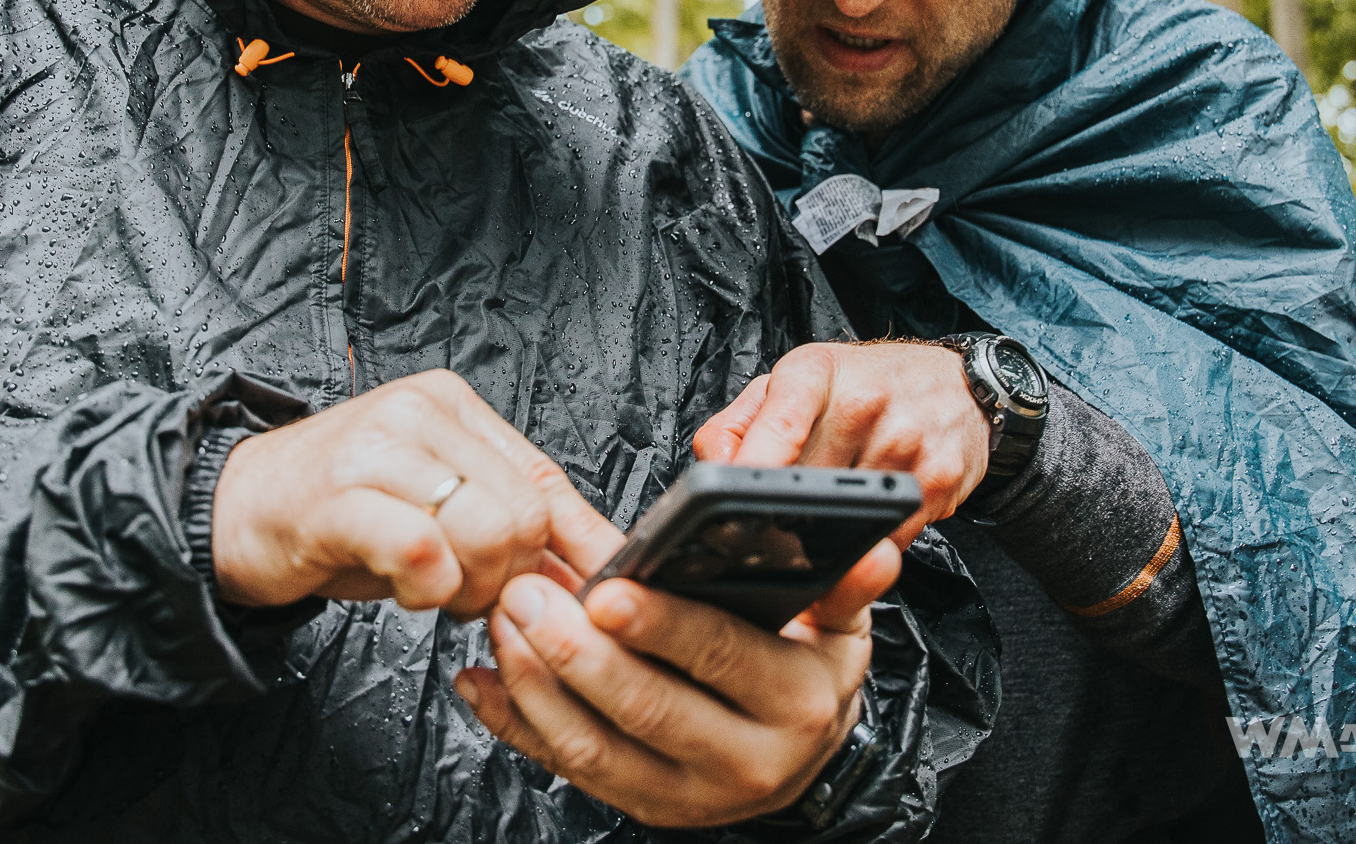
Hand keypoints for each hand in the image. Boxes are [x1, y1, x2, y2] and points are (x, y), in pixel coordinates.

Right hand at [211, 369, 621, 618]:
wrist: (227, 512)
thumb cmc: (335, 516)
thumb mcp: (431, 505)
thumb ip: (501, 522)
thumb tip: (584, 571)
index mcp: (454, 406)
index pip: (547, 478)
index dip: (579, 546)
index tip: (596, 594)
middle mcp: (422, 411)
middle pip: (526, 512)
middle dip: (510, 578)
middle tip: (470, 596)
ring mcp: (380, 447)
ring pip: (486, 529)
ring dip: (469, 589)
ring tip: (434, 591)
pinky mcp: (340, 495)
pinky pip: (424, 552)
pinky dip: (427, 591)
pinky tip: (405, 590)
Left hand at [455, 540, 899, 828]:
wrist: (803, 755)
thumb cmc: (807, 664)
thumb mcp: (834, 623)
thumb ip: (843, 583)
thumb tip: (877, 548)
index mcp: (797, 701)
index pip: (723, 656)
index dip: (662, 624)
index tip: (604, 588)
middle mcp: (746, 760)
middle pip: (647, 708)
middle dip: (575, 651)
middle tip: (523, 594)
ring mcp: (687, 795)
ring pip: (595, 748)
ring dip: (535, 684)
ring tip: (500, 621)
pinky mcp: (641, 808)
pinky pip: (566, 770)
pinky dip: (514, 726)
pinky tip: (478, 678)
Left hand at [695, 342, 986, 546]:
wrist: (955, 383)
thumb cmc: (864, 384)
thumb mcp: (792, 384)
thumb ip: (737, 425)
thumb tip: (711, 468)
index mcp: (816, 371)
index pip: (780, 420)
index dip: (755, 465)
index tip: (734, 501)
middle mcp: (865, 400)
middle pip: (806, 482)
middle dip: (786, 509)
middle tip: (777, 518)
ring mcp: (906, 439)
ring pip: (846, 514)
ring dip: (830, 528)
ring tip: (831, 505)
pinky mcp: (938, 479)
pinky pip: (887, 535)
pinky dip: (871, 539)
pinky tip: (872, 512)